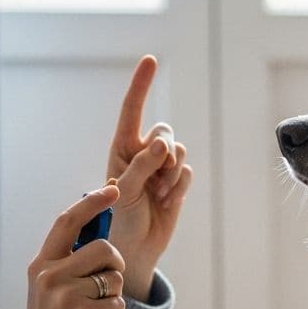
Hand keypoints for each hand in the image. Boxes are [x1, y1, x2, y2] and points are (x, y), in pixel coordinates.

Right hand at [12, 186, 127, 308]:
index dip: (92, 202)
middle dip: (114, 269)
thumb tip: (101, 232)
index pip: (68, 221)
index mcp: (41, 265)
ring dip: (114, 297)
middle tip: (99, 294)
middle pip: (106, 249)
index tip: (113, 189)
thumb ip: (70, 263)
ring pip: (116, 277)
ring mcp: (67, 295)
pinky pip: (119, 304)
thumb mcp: (50, 291)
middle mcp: (50, 275)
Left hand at [105, 55, 191, 300]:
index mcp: (121, 148)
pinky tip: (167, 203)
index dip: (141, 85)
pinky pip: (188, 171)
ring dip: (171, 174)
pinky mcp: (177, 182)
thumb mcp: (123, 192)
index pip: (132, 110)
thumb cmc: (119, 220)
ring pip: (179, 151)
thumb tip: (163, 143)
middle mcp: (142, 152)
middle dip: (164, 152)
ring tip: (158, 195)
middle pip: (164, 131)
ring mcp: (161, 167)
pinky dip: (179, 188)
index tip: (150, 60)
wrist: (136, 248)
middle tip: (155, 178)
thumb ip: (141, 165)